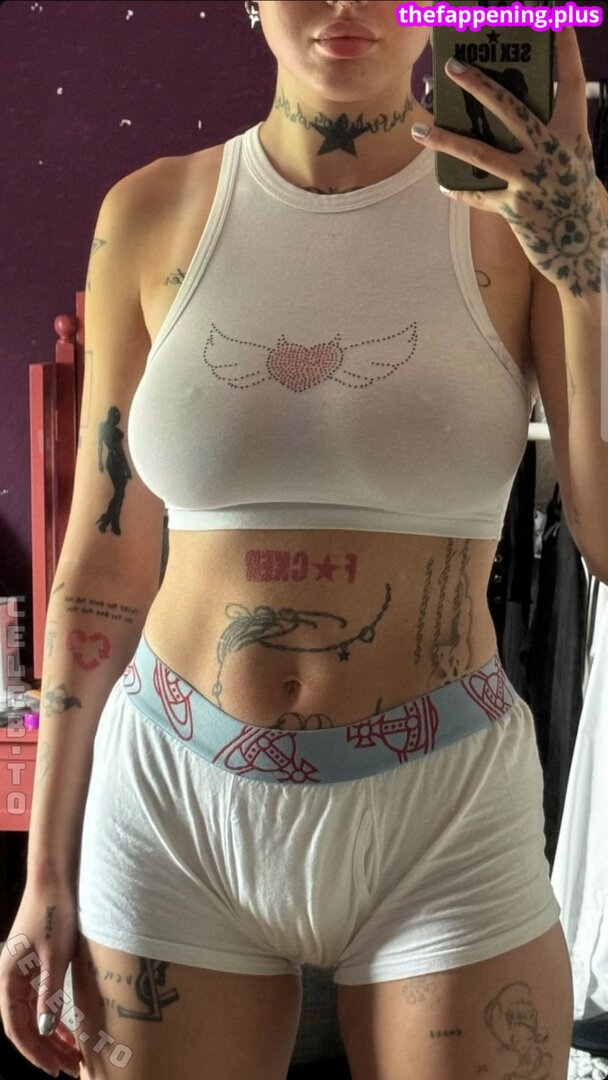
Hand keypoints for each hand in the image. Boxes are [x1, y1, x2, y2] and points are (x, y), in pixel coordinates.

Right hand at [0, 882, 82, 1076]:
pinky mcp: (36, 965)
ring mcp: (22, 973)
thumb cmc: (55, 915)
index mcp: (8, 979)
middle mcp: (11, 979)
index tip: (53, 1070)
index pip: (16, 1028)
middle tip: (70, 1068)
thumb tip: (45, 1030)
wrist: (55, 880)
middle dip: (45, 1049)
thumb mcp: (56, 956)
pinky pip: (41, 1000)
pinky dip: (53, 1017)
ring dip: (51, 1036)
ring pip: (33, 1015)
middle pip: (24, 1025)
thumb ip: (49, 993)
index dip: (34, 1052)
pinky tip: (70, 1028)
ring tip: (74, 1054)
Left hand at [412, 27, 607, 298]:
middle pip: (511, 110)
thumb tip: (508, 113)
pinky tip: (445, 185)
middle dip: (480, 86)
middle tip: (453, 67)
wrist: (580, 249)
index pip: (570, 82)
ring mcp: (531, 181)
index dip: (565, 49)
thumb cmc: (574, 196)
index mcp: (571, 134)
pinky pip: (481, 196)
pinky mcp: (515, 209)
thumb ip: (548, 135)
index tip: (554, 19)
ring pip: (481, 153)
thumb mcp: (571, 160)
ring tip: (419, 129)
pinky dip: (463, 191)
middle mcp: (551, 153)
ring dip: (446, 140)